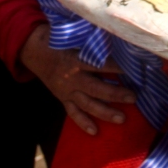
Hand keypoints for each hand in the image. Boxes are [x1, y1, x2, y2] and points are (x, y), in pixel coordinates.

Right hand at [20, 24, 134, 135]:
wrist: (34, 51)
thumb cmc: (57, 40)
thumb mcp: (73, 36)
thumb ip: (91, 41)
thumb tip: (114, 38)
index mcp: (75, 60)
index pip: (100, 65)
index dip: (117, 67)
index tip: (133, 69)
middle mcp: (72, 78)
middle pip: (97, 89)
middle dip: (116, 94)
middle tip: (133, 97)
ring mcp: (67, 91)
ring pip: (88, 105)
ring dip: (105, 112)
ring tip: (122, 119)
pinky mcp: (62, 98)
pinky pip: (73, 113)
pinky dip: (83, 122)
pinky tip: (94, 131)